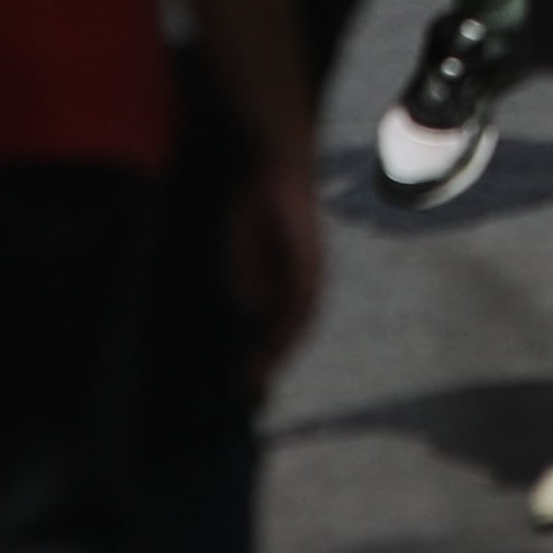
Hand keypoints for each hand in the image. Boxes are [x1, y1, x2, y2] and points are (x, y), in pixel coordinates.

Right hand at [231, 151, 324, 382]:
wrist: (272, 168)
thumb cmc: (256, 206)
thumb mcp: (242, 249)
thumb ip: (246, 278)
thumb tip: (254, 309)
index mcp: (288, 275)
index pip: (281, 321)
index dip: (266, 349)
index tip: (246, 375)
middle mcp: (304, 275)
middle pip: (294, 327)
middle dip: (272, 357)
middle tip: (249, 384)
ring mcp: (310, 267)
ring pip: (301, 317)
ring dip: (281, 347)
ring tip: (258, 370)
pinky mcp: (309, 256)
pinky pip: (302, 294)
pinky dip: (290, 318)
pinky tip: (274, 335)